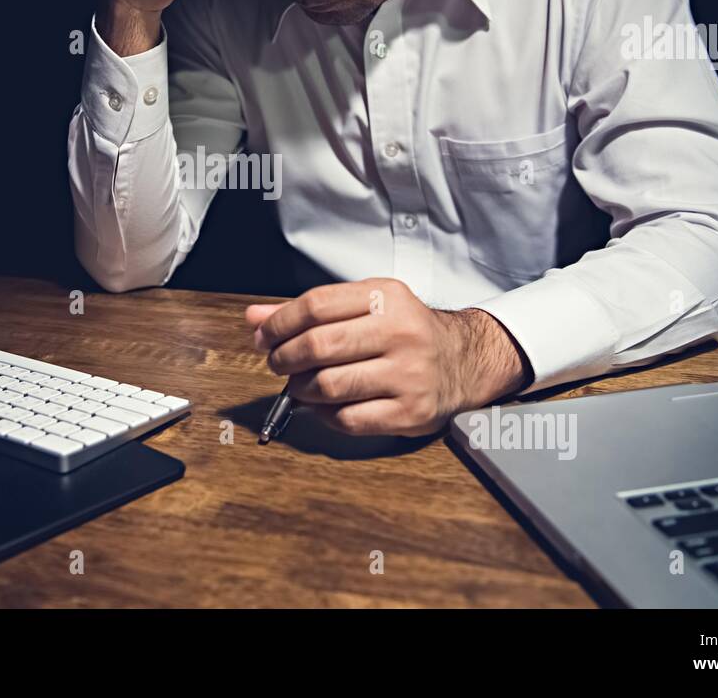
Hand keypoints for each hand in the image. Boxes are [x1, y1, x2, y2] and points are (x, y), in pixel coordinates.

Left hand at [245, 279, 531, 436]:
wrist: (463, 361)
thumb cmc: (405, 332)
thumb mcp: (365, 306)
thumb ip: (309, 311)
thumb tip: (255, 318)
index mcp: (387, 297)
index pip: (316, 305)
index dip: (279, 323)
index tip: (264, 336)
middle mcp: (401, 332)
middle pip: (318, 345)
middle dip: (284, 358)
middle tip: (278, 363)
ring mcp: (408, 374)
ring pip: (328, 385)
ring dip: (300, 389)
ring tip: (300, 385)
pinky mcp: (410, 412)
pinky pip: (347, 418)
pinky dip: (324, 415)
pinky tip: (324, 406)